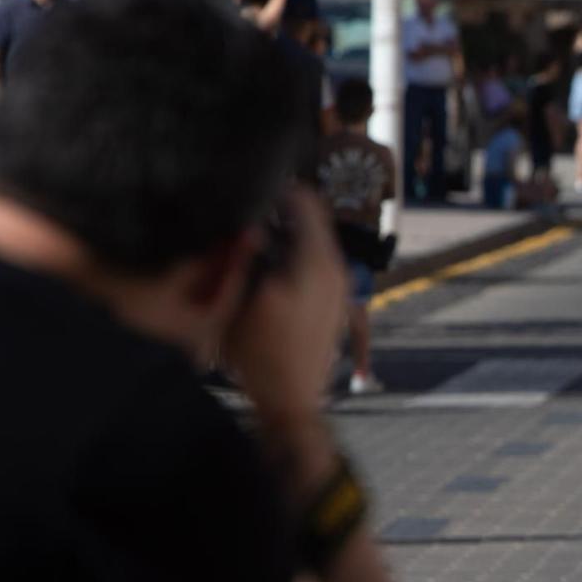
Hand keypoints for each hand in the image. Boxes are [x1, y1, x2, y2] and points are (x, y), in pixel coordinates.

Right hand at [222, 188, 346, 423]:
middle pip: (310, 221)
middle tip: (243, 206)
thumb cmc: (263, 352)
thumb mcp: (242, 298)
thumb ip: (248, 254)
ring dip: (285, 234)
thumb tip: (250, 220)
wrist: (291, 400)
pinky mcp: (334, 302)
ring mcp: (339, 287)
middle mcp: (336, 269)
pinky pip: (314, 263)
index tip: (249, 181)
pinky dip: (293, 254)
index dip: (280, 188)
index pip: (307, 203)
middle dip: (279, 211)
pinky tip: (265, 263)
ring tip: (250, 233)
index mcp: (318, 262)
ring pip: (312, 242)